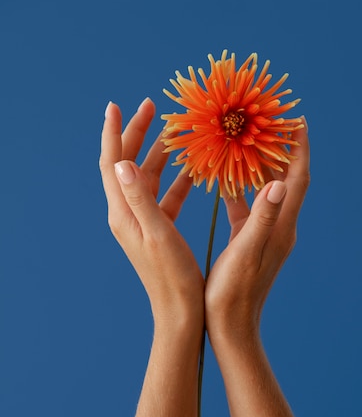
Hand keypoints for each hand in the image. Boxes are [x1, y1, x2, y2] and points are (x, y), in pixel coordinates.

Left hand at [99, 99, 203, 329]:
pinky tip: (194, 171)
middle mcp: (128, 215)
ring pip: (149, 179)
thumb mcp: (158, 234)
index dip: (113, 132)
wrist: (180, 312)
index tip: (117, 104)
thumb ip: (141, 198)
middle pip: (128, 165)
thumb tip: (121, 161)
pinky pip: (166, 197)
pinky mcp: (159, 231)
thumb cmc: (173, 276)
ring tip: (178, 133)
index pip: (111, 163)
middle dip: (139, 134)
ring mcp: (143, 223)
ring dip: (161, 155)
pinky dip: (178, 181)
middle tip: (154, 106)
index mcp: (123, 214)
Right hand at [205, 118, 309, 341]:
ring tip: (244, 141)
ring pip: (265, 192)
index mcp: (281, 227)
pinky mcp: (249, 242)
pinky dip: (238, 190)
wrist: (230, 325)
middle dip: (280, 150)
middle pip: (285, 180)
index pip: (297, 179)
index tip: (298, 119)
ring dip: (258, 167)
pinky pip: (247, 207)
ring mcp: (264, 235)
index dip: (299, 149)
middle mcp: (277, 227)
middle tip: (267, 122)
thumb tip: (277, 183)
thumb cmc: (234, 292)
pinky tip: (222, 179)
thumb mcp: (246, 252)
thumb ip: (262, 218)